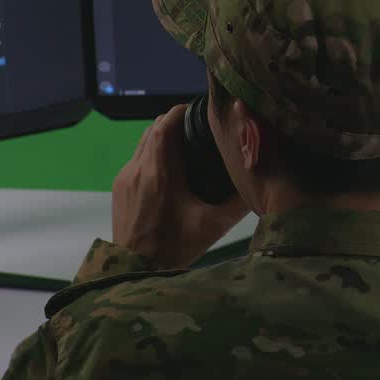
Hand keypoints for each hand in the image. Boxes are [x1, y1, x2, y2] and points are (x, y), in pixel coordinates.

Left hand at [112, 105, 249, 267]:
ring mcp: (126, 177)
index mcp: (161, 173)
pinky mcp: (120, 186)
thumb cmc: (173, 248)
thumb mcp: (212, 226)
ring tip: (184, 145)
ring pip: (143, 142)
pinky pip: (137, 158)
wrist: (134, 269)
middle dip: (174, 122)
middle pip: (154, 128)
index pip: (165, 125)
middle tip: (196, 127)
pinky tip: (168, 168)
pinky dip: (152, 154)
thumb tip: (260, 185)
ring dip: (161, 137)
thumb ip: (238, 204)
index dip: (180, 111)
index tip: (197, 111)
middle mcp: (139, 169)